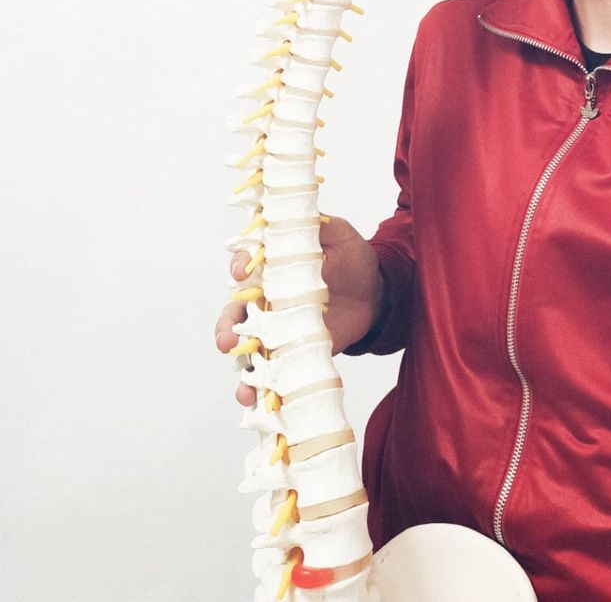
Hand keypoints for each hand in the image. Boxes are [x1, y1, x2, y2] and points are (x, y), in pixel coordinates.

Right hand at [214, 214, 385, 406]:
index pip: (247, 264)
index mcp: (274, 265)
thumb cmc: (354, 259)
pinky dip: (260, 386)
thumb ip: (320, 227)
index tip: (241, 272)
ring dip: (239, 363)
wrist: (377, 295)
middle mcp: (269, 297)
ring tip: (242, 382)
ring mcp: (278, 327)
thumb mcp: (340, 235)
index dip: (240, 266)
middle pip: (236, 312)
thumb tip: (302, 219)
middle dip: (226, 326)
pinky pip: (271, 369)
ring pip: (247, 345)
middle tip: (226, 339)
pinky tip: (256, 398)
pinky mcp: (292, 350)